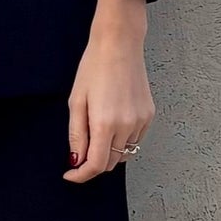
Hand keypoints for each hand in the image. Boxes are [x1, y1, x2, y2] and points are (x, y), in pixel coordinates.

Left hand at [64, 0, 153, 181]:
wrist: (119, 45)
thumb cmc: (93, 68)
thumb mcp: (76, 102)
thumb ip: (77, 134)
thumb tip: (76, 160)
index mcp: (105, 124)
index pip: (96, 165)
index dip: (81, 175)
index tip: (70, 175)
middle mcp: (127, 126)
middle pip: (111, 163)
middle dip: (93, 164)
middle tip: (79, 154)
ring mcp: (141, 121)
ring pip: (125, 154)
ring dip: (109, 153)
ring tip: (95, 135)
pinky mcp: (149, 115)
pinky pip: (135, 140)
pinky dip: (122, 142)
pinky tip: (111, 126)